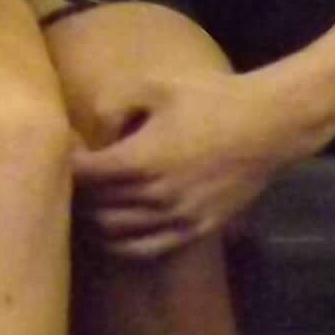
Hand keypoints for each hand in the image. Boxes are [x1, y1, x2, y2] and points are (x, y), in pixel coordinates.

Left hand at [70, 65, 300, 256]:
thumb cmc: (211, 99)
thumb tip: (91, 127)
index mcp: (140, 160)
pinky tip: (112, 233)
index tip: (66, 151)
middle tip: (72, 178)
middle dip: (78, 192)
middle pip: (95, 205)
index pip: (84, 175)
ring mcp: (177, 217)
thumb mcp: (155, 87)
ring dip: (95, 219)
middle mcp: (155, 196)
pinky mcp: (197, 228)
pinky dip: (123, 244)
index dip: (67, 164)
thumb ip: (114, 104)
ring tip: (87, 203)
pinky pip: (148, 248)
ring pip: (116, 232)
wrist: (268, 125)